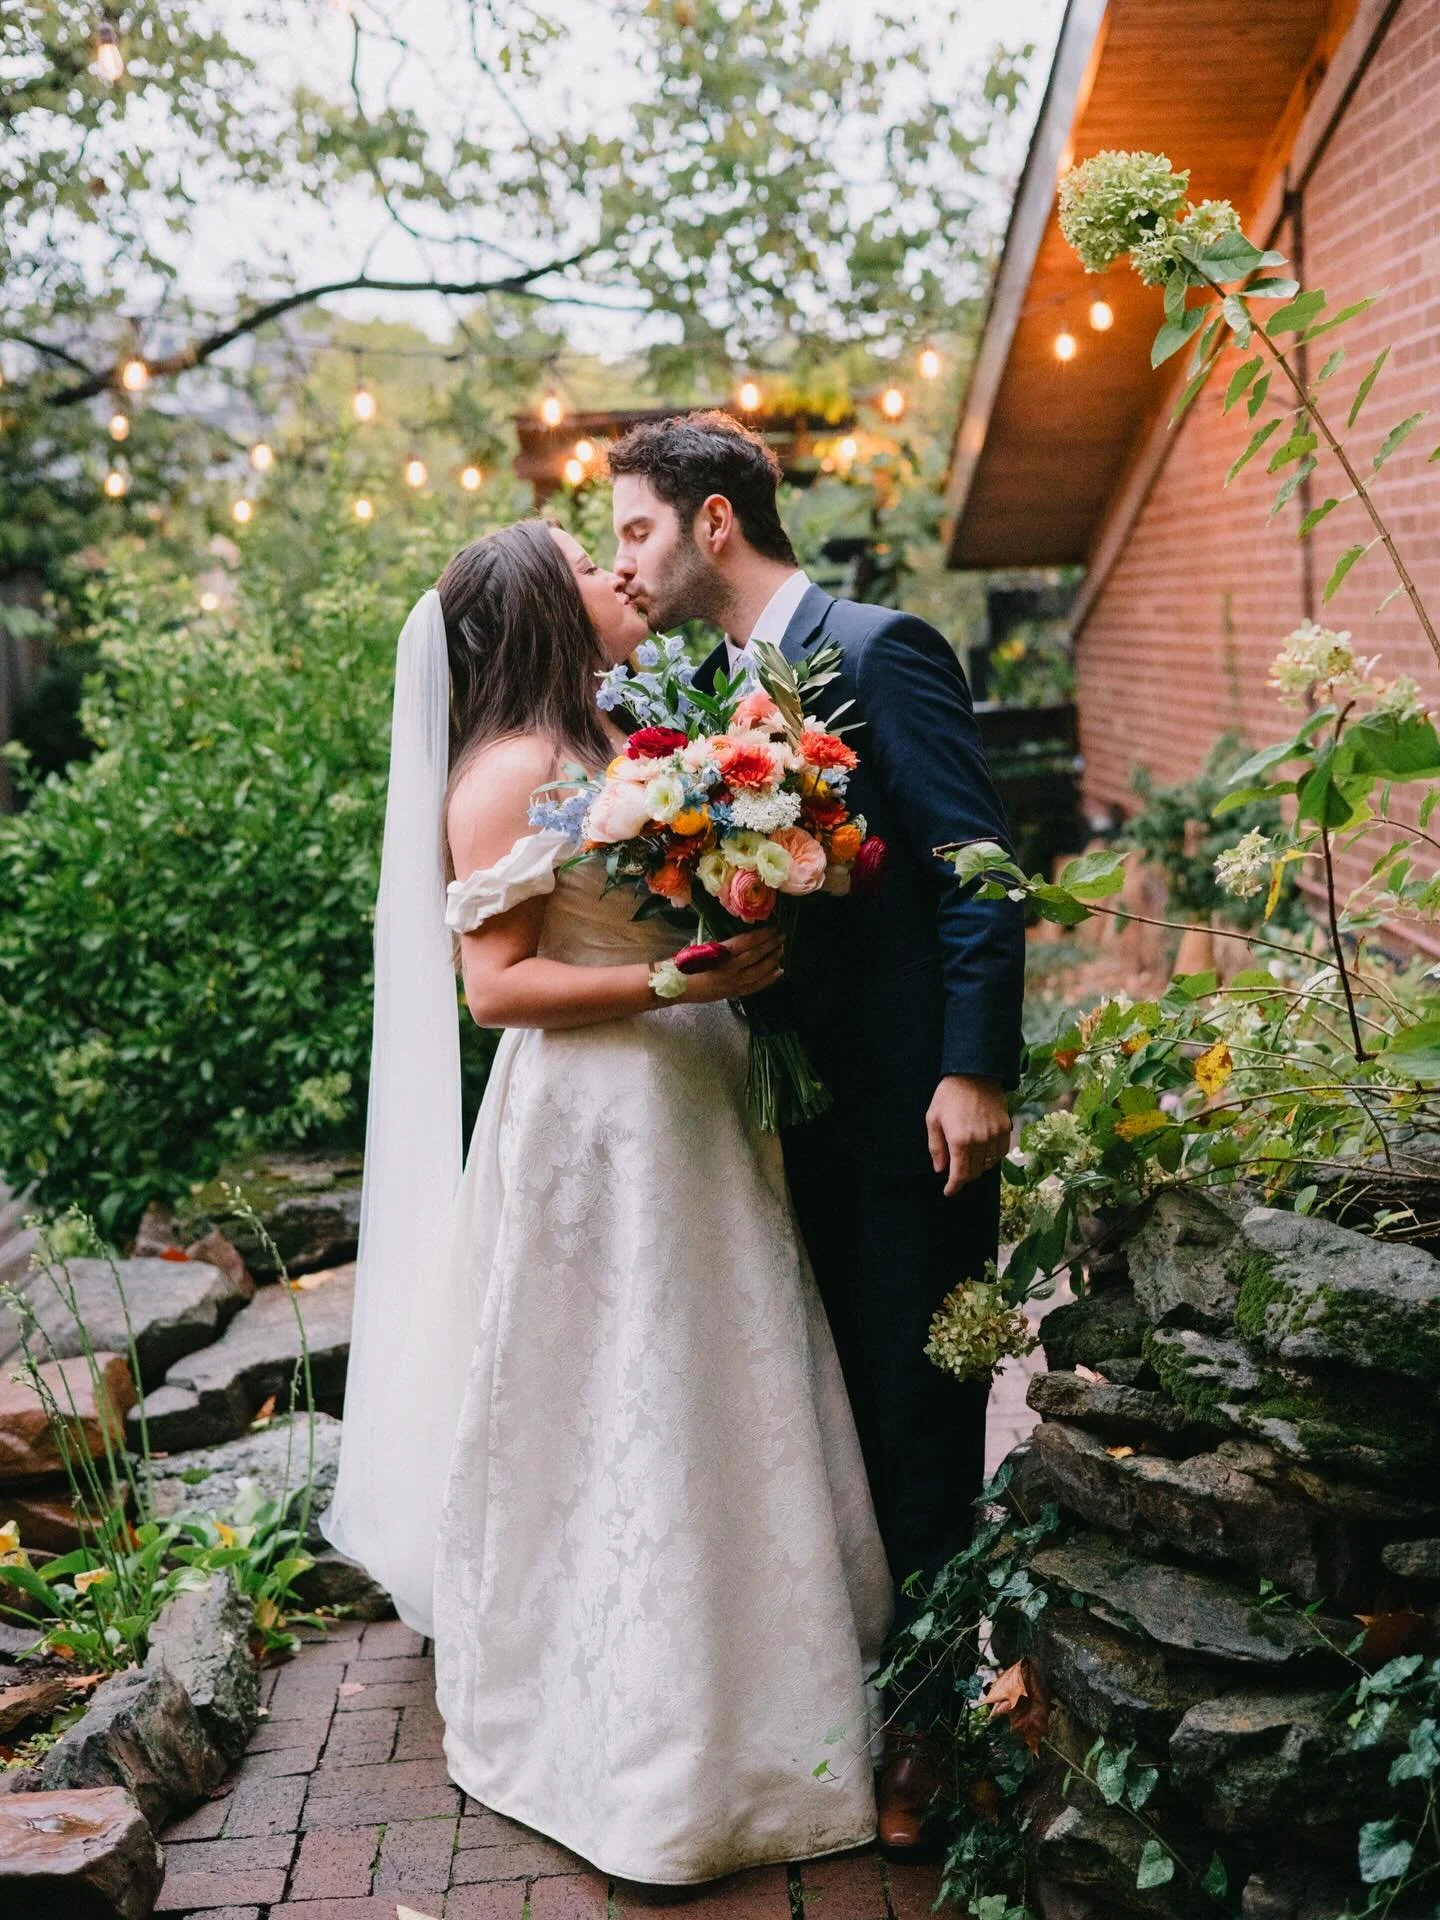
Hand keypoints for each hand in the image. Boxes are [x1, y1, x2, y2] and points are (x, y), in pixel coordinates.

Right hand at [680, 928, 783, 1002]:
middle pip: (755, 956)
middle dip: (770, 946)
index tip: (773, 928)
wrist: (672, 986)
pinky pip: (755, 987)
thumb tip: (738, 938)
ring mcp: (731, 984)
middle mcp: (728, 970)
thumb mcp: (700, 948)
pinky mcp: (732, 993)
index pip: (746, 943)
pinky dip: (768, 979)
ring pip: (758, 972)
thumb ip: (720, 945)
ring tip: (781, 951)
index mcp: (719, 955)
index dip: (762, 935)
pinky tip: (778, 972)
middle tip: (782, 936)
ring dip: (772, 960)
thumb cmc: (682, 963)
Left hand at [925, 1074, 1010, 1196]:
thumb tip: (940, 1169)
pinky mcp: (1005, 1127)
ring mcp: (995, 1135)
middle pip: (975, 1172)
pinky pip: (1001, 1152)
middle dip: (964, 1176)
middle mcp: (980, 1141)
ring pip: (989, 1164)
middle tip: (956, 1173)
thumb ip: (936, 1147)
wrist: (974, 1072)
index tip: (949, 1192)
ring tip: (970, 1161)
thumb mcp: (933, 1119)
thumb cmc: (948, 1095)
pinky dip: (992, 1158)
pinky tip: (984, 1153)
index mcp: (960, 1140)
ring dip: (979, 1167)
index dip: (954, 1186)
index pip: (960, 1174)